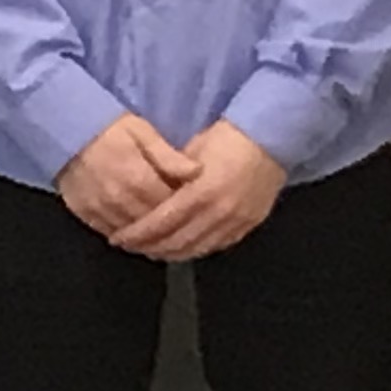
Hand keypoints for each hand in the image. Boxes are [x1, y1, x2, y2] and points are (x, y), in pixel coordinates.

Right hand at [56, 114, 195, 246]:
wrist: (63, 129)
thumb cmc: (108, 128)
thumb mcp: (142, 131)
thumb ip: (168, 156)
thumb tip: (197, 172)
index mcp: (136, 177)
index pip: (169, 204)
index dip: (184, 207)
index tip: (193, 204)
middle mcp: (118, 199)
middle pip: (152, 223)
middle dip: (168, 223)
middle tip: (181, 220)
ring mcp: (99, 209)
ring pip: (133, 234)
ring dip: (148, 234)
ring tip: (161, 228)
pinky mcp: (85, 215)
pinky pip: (112, 233)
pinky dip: (127, 235)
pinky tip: (137, 230)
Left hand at [121, 118, 287, 261]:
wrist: (272, 138)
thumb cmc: (228, 137)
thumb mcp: (193, 150)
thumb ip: (171, 175)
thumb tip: (151, 194)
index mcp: (202, 192)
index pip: (161, 222)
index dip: (137, 234)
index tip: (119, 237)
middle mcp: (219, 212)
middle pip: (176, 242)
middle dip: (148, 247)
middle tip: (130, 247)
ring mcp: (236, 222)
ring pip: (196, 249)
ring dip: (170, 253)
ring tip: (151, 250)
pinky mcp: (248, 226)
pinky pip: (216, 246)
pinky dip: (195, 250)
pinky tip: (181, 248)